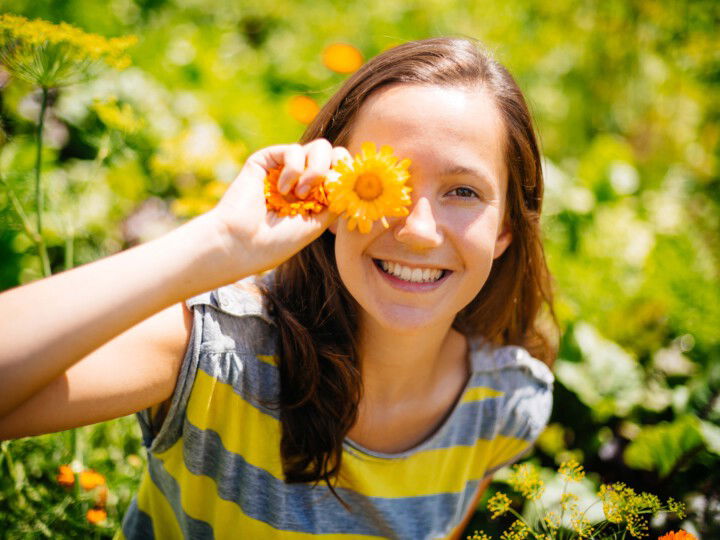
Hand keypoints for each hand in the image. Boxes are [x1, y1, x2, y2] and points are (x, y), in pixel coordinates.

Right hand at [206, 138, 351, 276]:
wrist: (242, 244)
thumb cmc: (278, 242)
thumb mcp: (319, 222)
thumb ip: (337, 198)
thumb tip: (354, 176)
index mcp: (319, 195)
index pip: (344, 171)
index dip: (351, 174)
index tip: (348, 190)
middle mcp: (304, 178)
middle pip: (336, 153)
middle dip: (338, 167)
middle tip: (328, 187)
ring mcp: (286, 168)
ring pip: (320, 147)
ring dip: (317, 170)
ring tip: (301, 193)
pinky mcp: (267, 159)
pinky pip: (293, 150)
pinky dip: (294, 169)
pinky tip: (283, 190)